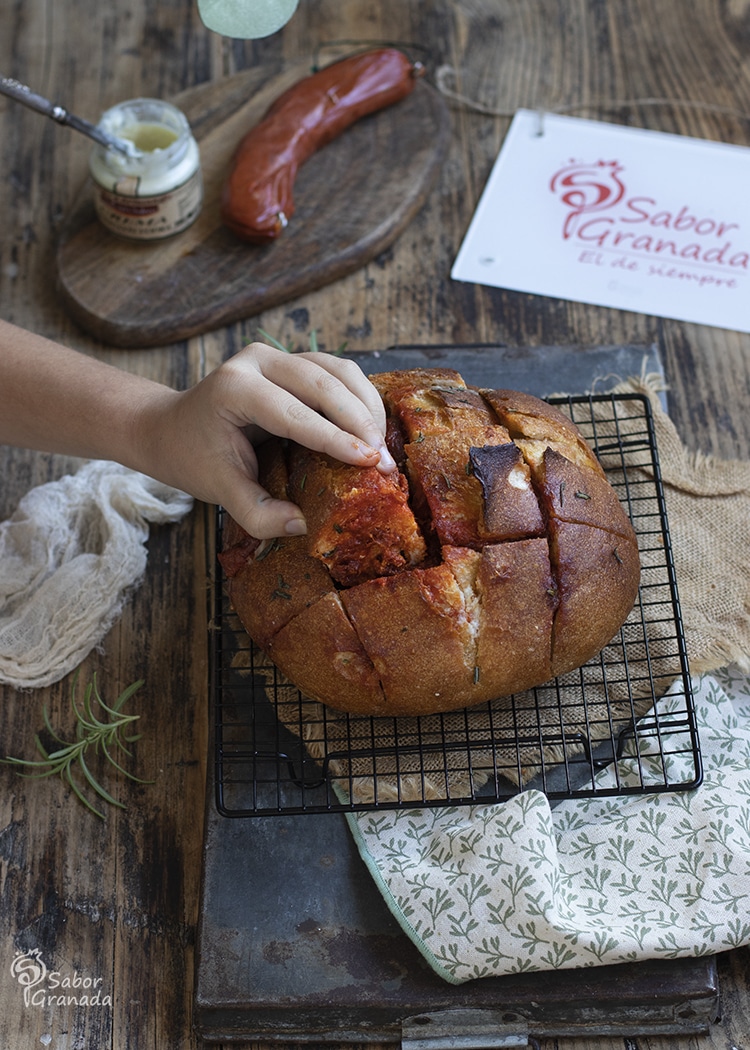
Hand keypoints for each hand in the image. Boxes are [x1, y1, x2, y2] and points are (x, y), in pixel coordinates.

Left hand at [136, 342, 396, 538]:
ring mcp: (276, 355)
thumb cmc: (195, 458)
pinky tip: (371, 429)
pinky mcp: (292, 359)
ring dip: (366, 406)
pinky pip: (336, 371)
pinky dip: (359, 398)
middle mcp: (257, 360)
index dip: (335, 438)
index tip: (369, 462)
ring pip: (337, 370)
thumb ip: (256, 513)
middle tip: (384, 462)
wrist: (172, 427)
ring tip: (381, 447)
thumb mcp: (218, 491)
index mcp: (234, 389)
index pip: (294, 413)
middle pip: (323, 382)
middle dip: (360, 422)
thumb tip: (301, 524)